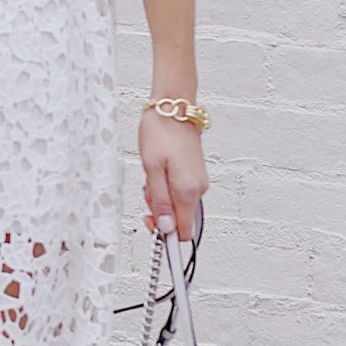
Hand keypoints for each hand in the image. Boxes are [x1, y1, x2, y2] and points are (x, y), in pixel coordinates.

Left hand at [140, 108, 207, 242]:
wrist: (174, 108)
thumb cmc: (161, 133)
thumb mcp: (152, 170)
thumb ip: (160, 202)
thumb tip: (166, 229)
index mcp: (189, 191)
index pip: (183, 233)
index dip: (167, 237)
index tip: (153, 234)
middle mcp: (198, 190)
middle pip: (178, 221)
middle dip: (159, 214)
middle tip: (147, 193)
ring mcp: (197, 183)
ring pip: (177, 207)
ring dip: (160, 199)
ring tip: (151, 177)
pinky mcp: (194, 176)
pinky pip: (179, 194)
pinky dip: (165, 190)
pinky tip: (158, 174)